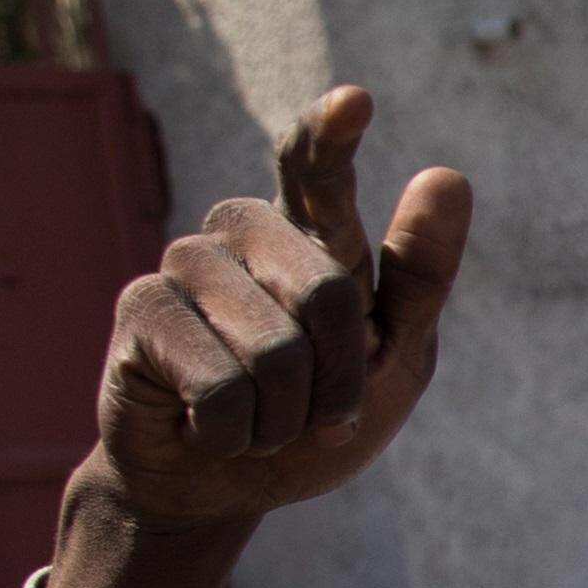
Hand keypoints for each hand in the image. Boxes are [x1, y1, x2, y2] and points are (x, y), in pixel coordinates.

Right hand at [80, 88, 474, 532]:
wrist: (221, 486)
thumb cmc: (315, 416)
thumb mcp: (393, 357)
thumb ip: (418, 276)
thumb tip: (447, 175)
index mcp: (311, 233)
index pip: (318, 168)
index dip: (331, 136)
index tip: (355, 101)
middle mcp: (242, 230)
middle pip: (329, 294)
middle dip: (340, 379)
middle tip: (316, 409)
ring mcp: (185, 263)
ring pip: (276, 351)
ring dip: (286, 416)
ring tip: (259, 417)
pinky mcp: (140, 309)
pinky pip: (223, 387)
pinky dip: (236, 432)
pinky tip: (210, 426)